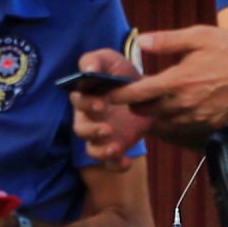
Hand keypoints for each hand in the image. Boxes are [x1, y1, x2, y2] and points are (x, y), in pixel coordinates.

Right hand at [67, 47, 147, 163]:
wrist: (149, 94)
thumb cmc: (123, 75)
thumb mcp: (111, 61)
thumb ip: (95, 60)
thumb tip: (88, 69)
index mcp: (85, 97)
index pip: (78, 102)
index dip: (87, 104)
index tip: (102, 105)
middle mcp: (88, 119)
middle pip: (81, 129)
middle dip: (92, 130)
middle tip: (107, 129)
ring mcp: (101, 136)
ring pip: (92, 149)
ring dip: (101, 151)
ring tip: (114, 148)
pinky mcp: (114, 147)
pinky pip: (110, 163)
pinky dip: (116, 165)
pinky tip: (126, 163)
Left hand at [113, 21, 227, 138]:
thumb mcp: (198, 36)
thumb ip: (167, 41)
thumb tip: (141, 42)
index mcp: (179, 80)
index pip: (139, 94)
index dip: (120, 95)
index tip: (110, 93)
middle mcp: (185, 103)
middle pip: (147, 111)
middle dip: (136, 104)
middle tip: (135, 94)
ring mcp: (198, 116)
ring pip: (164, 121)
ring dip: (155, 112)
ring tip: (156, 99)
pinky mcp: (210, 124)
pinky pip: (183, 125)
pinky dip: (175, 118)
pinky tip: (178, 105)